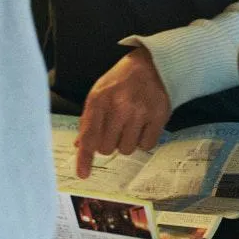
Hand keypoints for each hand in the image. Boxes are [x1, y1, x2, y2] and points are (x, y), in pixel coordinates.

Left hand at [75, 46, 171, 178]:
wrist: (151, 65)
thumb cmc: (121, 81)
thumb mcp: (98, 93)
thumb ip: (88, 120)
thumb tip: (80, 146)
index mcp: (99, 99)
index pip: (89, 136)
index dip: (85, 158)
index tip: (83, 174)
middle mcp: (119, 106)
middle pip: (106, 148)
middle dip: (108, 143)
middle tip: (115, 128)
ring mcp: (140, 112)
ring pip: (126, 149)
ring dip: (126, 142)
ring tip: (130, 124)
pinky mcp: (159, 116)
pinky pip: (146, 145)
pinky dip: (143, 140)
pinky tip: (143, 125)